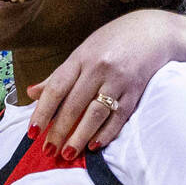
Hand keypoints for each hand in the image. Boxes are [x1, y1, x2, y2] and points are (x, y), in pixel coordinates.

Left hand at [26, 9, 183, 154]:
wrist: (154, 30)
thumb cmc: (112, 42)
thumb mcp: (82, 52)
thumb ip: (58, 75)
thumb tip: (31, 93)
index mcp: (80, 58)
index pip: (56, 88)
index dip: (42, 111)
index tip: (32, 132)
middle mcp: (98, 68)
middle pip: (74, 105)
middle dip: (59, 131)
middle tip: (48, 151)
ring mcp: (119, 79)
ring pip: (96, 113)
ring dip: (80, 136)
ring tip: (67, 154)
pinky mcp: (136, 90)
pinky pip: (119, 117)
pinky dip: (106, 133)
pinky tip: (94, 146)